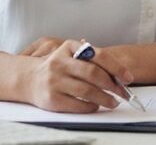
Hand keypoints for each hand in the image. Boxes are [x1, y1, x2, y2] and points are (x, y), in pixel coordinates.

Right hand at [17, 39, 133, 112]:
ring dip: (105, 98)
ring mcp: (54, 81)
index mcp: (68, 47)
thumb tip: (119, 71)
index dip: (116, 67)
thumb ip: (91, 57)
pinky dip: (91, 107)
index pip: (98, 55)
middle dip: (113, 85)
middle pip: (93, 74)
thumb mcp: (70, 53)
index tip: (128, 77)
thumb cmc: (56, 66)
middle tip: (123, 92)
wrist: (28, 78)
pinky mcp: (52, 99)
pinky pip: (77, 105)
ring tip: (113, 102)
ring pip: (87, 91)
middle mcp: (60, 63)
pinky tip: (96, 106)